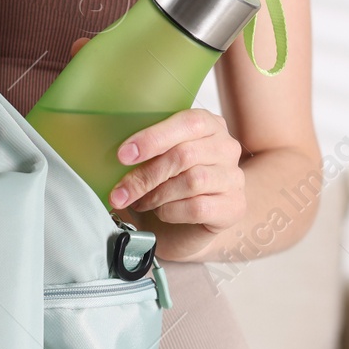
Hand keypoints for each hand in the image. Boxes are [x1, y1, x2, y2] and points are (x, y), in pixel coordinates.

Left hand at [108, 108, 245, 258]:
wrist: (182, 226)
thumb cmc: (166, 184)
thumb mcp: (153, 159)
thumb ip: (143, 150)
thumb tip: (115, 153)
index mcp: (208, 124)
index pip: (187, 123)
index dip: (153, 138)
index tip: (123, 155)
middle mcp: (226, 147)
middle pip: (184, 155)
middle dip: (145, 175)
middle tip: (120, 191)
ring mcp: (233, 177)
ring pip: (192, 181)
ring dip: (157, 194)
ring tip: (141, 201)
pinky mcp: (234, 206)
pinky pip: (198, 207)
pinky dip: (171, 211)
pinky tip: (161, 212)